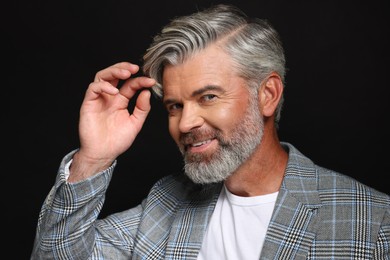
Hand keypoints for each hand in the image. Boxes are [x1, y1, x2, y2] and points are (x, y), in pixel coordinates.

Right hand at [69, 62, 155, 181]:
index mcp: (121, 101)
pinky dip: (104, 86)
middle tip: (135, 68)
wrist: (103, 154)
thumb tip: (146, 92)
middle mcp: (109, 97)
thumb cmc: (117, 140)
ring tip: (126, 73)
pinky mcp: (89, 103)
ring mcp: (99, 99)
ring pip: (102, 76)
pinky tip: (114, 91)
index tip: (151, 81)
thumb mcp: (135, 123)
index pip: (130, 85)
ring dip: (114, 71)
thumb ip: (142, 108)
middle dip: (124, 68)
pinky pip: (93, 88)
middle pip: (114, 75)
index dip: (140, 81)